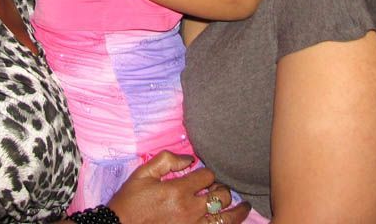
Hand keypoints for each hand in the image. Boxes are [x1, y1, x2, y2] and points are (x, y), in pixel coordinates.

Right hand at [107, 152, 250, 223]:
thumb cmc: (130, 201)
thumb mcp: (143, 173)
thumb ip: (167, 160)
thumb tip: (190, 159)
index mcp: (178, 190)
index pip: (207, 176)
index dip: (207, 173)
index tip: (202, 175)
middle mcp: (189, 210)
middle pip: (221, 197)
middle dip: (223, 190)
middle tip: (222, 189)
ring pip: (226, 219)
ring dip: (237, 212)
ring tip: (244, 207)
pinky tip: (229, 222)